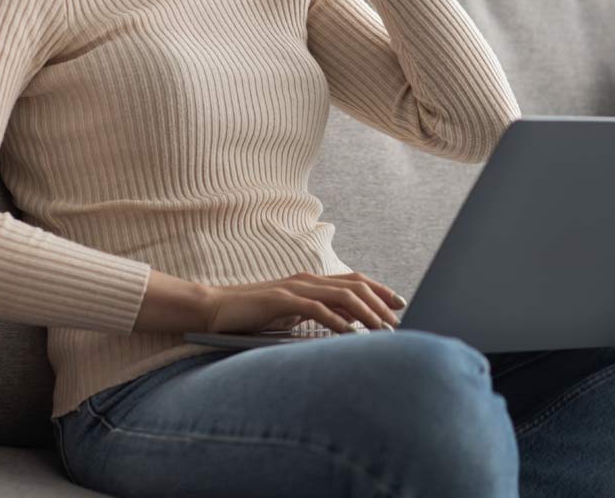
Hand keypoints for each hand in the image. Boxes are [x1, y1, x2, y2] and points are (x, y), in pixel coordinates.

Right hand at [199, 271, 406, 333]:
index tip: (399, 304)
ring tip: (382, 330)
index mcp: (310, 281)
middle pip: (355, 285)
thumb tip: (350, 324)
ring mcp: (295, 288)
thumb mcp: (291, 314)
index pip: (354, 280)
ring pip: (342, 295)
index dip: (379, 290)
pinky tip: (352, 335)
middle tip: (398, 320)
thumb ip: (318, 314)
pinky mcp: (282, 301)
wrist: (215, 309)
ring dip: (366, 313)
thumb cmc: (253, 315)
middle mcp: (307, 280)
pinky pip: (317, 309)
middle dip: (380, 302)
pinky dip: (338, 322)